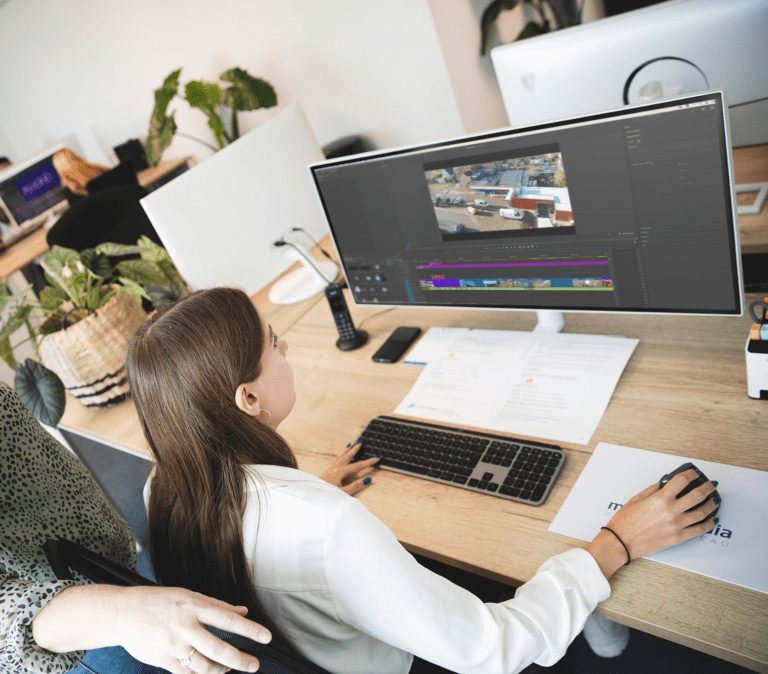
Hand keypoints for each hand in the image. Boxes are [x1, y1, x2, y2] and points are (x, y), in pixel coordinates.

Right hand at [115, 586, 270, 673]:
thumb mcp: (189, 595)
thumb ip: (217, 605)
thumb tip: (242, 611)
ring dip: (220, 669)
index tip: (265, 637)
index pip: (228, 619)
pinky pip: (187, 673)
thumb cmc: (158, 602)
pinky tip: (206, 671)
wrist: (124, 613)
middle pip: (218, 648)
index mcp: (194, 606)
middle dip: (240, 659)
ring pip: (204, 665)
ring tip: (228, 667)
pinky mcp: (163, 660)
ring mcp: (174, 645)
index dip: (249, 629)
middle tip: (253, 664)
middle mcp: (186, 626)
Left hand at [320, 441, 379, 494]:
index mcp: (341, 472)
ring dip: (347, 450)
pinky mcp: (327, 470)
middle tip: (361, 443)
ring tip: (351, 444)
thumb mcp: (344, 493)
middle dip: (356, 450)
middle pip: (348, 456)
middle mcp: (336, 467)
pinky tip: (340, 456)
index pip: (358, 465)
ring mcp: (330, 468)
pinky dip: (340, 455)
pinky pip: (336, 459)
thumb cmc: (327, 494)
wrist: (313, 494)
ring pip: (341, 456)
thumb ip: (356, 486)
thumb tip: (368, 479)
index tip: (377, 457)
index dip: (369, 462)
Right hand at [587, 468, 717, 577]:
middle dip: (707, 487)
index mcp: (660, 499)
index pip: (682, 481)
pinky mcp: (678, 537)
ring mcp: (676, 525)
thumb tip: (666, 484)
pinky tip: (711, 520)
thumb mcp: (637, 498)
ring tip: (714, 501)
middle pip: (697, 495)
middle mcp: (671, 511)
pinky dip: (708, 524)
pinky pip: (699, 530)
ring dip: (711, 505)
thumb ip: (654, 489)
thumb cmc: (625, 521)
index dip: (691, 474)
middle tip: (710, 485)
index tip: (694, 474)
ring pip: (702, 513)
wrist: (622, 542)